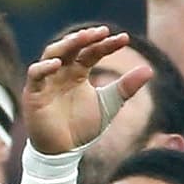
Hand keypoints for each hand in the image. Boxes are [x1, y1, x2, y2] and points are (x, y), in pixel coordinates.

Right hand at [21, 24, 138, 155]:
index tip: (125, 39)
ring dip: (67, 44)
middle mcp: (62, 72)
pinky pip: (35, 74)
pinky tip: (59, 63)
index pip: (92, 52)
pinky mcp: (34, 92)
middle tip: (103, 31)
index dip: (107, 44)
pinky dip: (44, 67)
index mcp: (78, 72)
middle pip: (72, 47)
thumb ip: (126, 87)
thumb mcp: (110, 104)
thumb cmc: (84, 128)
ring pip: (52, 53)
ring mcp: (47, 80)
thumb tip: (149, 69)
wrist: (64, 151)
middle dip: (86, 37)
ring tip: (83, 37)